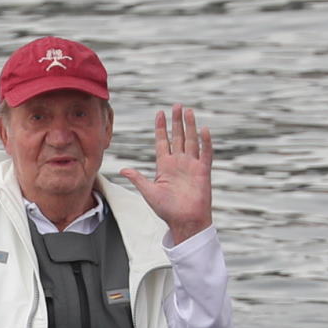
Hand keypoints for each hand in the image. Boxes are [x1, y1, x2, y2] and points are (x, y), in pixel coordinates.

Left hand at [119, 104, 212, 244]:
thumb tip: (122, 170)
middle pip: (178, 137)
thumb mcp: (148, 192)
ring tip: (188, 111)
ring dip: (190, 126)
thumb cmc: (166, 210)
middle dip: (176, 121)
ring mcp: (191, 166)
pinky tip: (204, 130)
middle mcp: (178, 162)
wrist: (184, 221)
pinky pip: (205, 154)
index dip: (161, 128)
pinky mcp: (203, 172)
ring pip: (191, 141)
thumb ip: (138, 178)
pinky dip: (205, 142)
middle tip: (177, 105)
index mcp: (164, 166)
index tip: (160, 113)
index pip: (162, 141)